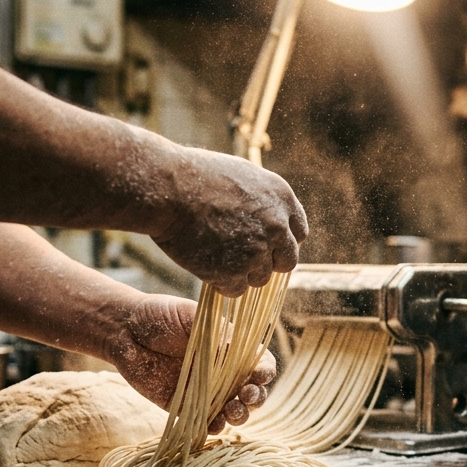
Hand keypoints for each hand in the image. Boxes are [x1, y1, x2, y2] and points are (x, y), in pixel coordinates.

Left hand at [107, 293, 274, 432]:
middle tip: (248, 396)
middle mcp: (220, 371)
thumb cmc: (159, 315)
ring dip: (239, 415)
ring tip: (233, 412)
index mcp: (228, 347)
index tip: (260, 375)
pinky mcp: (182, 407)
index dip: (264, 370)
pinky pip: (203, 422)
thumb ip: (215, 334)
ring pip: (232, 410)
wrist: (122, 329)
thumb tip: (237, 352)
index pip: (258, 362)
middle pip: (251, 391)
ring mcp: (203, 391)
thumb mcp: (191, 316)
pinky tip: (213, 424)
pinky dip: (212, 427)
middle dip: (256, 397)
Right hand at [152, 147, 307, 296]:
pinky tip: (205, 265)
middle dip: (267, 263)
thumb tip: (269, 217)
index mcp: (282, 199)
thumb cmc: (195, 176)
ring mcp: (257, 252)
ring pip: (260, 279)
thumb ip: (262, 200)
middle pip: (286, 261)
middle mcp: (277, 227)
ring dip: (241, 273)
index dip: (281, 242)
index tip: (266, 244)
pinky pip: (235, 290)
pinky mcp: (235, 272)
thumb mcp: (242, 176)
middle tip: (242, 259)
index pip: (298, 233)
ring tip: (214, 256)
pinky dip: (220, 283)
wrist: (168, 189)